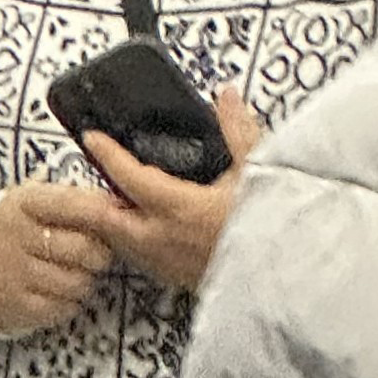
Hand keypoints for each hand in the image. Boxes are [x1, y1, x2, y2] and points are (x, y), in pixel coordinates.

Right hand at [0, 177, 122, 335]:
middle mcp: (16, 236)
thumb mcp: (36, 201)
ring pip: (76, 282)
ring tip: (80, 272)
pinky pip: (62, 308)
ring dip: (87, 280)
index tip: (121, 215)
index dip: (99, 210)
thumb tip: (119, 201)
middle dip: (101, 253)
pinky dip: (71, 302)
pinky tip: (63, 291)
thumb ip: (72, 198)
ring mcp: (13, 273)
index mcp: (24, 202)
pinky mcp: (15, 305)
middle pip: (81, 248)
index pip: (69, 204)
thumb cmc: (23, 227)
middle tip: (101, 254)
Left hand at [75, 87, 266, 292]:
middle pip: (111, 219)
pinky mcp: (178, 280)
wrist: (285, 278)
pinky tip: (147, 228)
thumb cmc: (270, 230)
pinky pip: (141, 259)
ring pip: (123, 242)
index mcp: (179, 209)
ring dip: (115, 220)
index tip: (92, 138)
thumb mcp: (257, 171)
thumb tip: (227, 97)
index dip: (107, 155)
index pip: (129, 178)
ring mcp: (168, 265)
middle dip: (98, 196)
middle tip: (98, 173)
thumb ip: (239, 130)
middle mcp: (164, 240)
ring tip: (118, 198)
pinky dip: (133, 240)